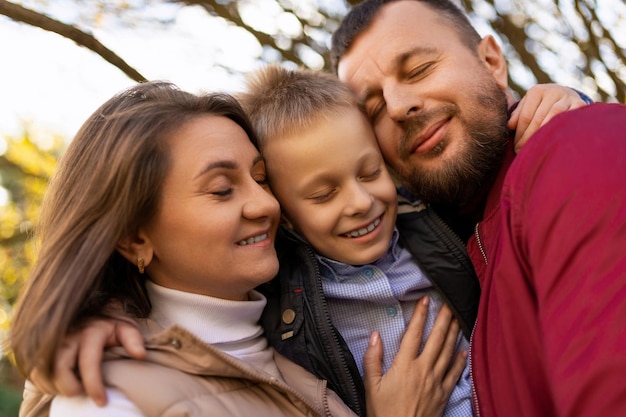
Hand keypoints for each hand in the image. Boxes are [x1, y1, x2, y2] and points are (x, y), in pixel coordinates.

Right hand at [29, 318, 144, 405]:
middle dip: (70, 388)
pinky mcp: (40, 347)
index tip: (102, 402)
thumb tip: (140, 355)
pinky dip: (44, 384)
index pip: (89, 363)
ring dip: (55, 388)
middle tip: (82, 394)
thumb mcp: (124, 328)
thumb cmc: (108, 326)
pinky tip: (58, 385)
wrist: (88, 312)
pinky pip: (34, 372)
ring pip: (43, 372)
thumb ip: (133, 339)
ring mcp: (51, 341)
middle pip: (60, 369)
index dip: (94, 386)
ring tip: (72, 390)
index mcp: (91, 331)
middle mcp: (68, 335)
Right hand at [363, 297, 466, 416]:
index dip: (420, 315)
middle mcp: (423, 370)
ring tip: (458, 318)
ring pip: (448, 352)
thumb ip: (372, 359)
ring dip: (454, 334)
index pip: (414, 334)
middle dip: (443, 319)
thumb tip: (374, 336)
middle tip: (449, 303)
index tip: (425, 300)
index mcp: (404, 366)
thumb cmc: (383, 412)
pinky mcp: (443, 394)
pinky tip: (464, 350)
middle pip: (436, 339)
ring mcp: (436, 382)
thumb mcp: (370, 386)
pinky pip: (454, 373)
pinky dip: (460, 360)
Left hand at [508, 84, 587, 152]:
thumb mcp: (528, 106)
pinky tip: (555, 141)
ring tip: (537, 149)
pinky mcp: (580, 104)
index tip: (515, 147)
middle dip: (529, 138)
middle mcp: (552, 91)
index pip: (526, 116)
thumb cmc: (540, 105)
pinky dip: (563, 128)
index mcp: (536, 91)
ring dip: (544, 135)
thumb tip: (510, 126)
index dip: (520, 133)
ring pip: (554, 117)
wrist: (566, 95)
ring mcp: (567, 97)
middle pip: (538, 118)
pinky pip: (571, 117)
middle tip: (523, 152)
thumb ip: (518, 114)